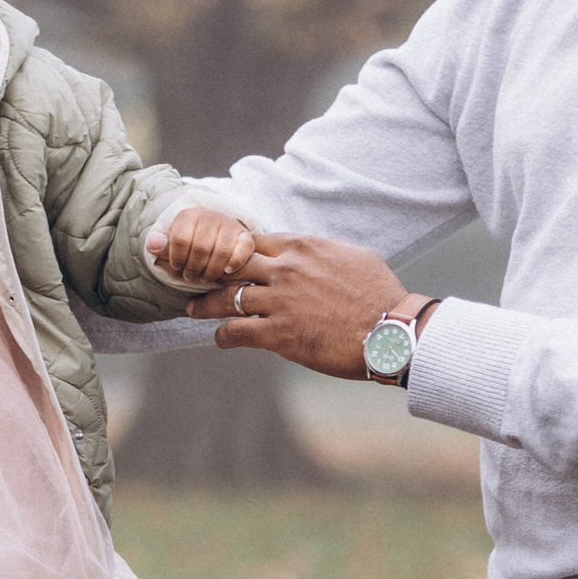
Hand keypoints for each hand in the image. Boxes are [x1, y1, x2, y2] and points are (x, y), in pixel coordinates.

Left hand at [151, 202, 256, 289]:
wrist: (216, 243)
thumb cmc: (190, 250)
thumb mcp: (173, 250)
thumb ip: (163, 248)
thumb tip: (152, 243)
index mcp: (188, 216)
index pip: (180, 238)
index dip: (177, 259)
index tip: (178, 267)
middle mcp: (210, 216)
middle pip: (200, 248)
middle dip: (194, 268)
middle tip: (192, 277)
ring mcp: (230, 224)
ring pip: (221, 251)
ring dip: (212, 271)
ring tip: (205, 277)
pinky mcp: (245, 236)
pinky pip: (243, 250)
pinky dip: (234, 264)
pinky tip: (226, 272)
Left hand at [186, 231, 415, 379]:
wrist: (391, 331)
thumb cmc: (379, 294)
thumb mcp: (352, 256)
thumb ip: (320, 251)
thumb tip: (306, 251)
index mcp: (302, 246)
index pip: (251, 240)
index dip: (230, 248)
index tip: (216, 254)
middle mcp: (285, 269)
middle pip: (229, 263)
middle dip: (203, 268)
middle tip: (186, 274)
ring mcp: (279, 301)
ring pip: (226, 298)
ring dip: (204, 305)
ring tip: (192, 309)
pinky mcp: (278, 334)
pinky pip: (237, 332)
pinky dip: (224, 335)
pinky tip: (220, 338)